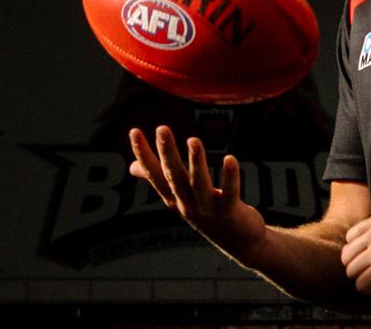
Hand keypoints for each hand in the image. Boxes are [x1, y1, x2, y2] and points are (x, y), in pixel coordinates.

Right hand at [127, 125, 267, 260]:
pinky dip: (230, 177)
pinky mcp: (230, 212)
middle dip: (167, 153)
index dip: (144, 154)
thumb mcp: (179, 198)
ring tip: (193, 140)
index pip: (154, 174)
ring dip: (196, 162)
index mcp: (173, 198)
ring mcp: (207, 210)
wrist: (238, 243)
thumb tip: (131, 167)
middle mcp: (186, 204)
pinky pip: (230, 193)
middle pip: (174, 177)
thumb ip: (157, 180)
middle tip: (162, 129)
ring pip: (200, 183)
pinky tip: (230, 159)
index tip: (134, 131)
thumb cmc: (206, 213)